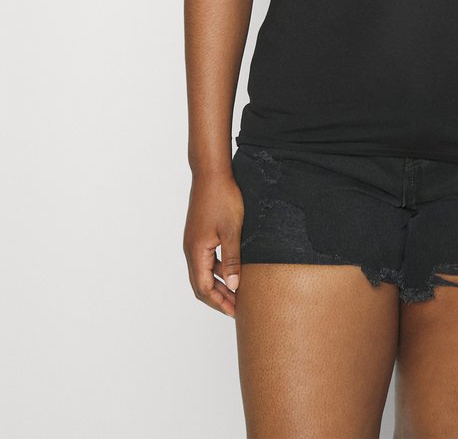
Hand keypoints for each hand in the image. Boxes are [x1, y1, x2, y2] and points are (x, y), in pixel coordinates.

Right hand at [183, 170, 243, 317]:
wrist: (211, 174)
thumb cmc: (223, 199)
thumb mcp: (232, 231)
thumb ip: (232, 259)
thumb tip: (234, 286)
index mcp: (196, 252)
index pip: (204, 289)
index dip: (220, 302)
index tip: (236, 311)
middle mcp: (191, 250)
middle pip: (201, 284)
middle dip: (218, 298)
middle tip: (237, 308)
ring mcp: (193, 242)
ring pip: (204, 272)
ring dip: (219, 284)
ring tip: (237, 292)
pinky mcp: (199, 234)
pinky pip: (206, 260)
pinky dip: (218, 269)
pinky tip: (232, 269)